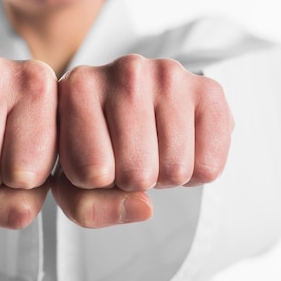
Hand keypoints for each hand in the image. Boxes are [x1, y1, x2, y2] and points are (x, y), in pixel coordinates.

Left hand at [53, 54, 233, 227]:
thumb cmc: (91, 146)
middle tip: (128, 156)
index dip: (93, 183)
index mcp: (78, 87)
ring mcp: (169, 75)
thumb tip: (145, 208)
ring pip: (175, 170)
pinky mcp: (208, 89)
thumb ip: (88, 208)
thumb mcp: (69, 185)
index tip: (93, 159)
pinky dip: (198, 173)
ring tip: (152, 149)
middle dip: (132, 181)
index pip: (90, 172)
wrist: (124, 109)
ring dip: (164, 176)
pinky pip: (210, 165)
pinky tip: (180, 147)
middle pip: (137, 174)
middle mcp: (124, 71)